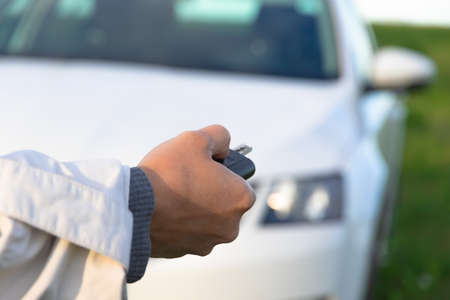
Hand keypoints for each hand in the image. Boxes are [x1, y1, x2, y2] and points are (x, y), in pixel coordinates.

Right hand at [138, 125, 255, 257]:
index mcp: (241, 199)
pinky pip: (185, 231)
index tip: (200, 165)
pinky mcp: (185, 252)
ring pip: (204, 217)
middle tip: (183, 176)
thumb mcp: (197, 138)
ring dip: (192, 205)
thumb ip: (219, 136)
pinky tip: (161, 208)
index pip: (238, 178)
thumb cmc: (168, 173)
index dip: (220, 168)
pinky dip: (177, 220)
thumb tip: (223, 147)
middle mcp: (231, 227)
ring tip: (170, 192)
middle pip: (221, 199)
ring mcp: (207, 243)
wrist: (133, 209)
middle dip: (206, 187)